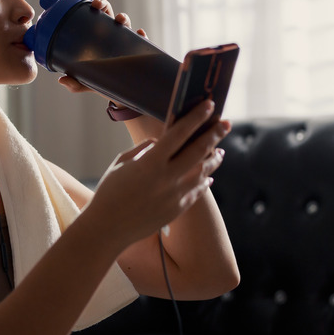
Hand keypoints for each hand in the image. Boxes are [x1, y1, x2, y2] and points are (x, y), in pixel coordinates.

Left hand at [56, 0, 148, 97]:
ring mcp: (124, 41)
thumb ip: (74, 82)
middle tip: (96, 5)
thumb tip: (62, 80)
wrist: (122, 95)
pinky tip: (139, 34)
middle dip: (102, 4)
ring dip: (123, 17)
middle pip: (106, 12)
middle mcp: (110, 34)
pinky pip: (141, 41)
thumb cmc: (101, 81)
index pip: (88, 15)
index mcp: (95, 36)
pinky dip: (140, 36)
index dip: (79, 6)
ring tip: (120, 20)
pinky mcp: (137, 51)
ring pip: (124, 23)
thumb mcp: (86, 82)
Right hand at [86, 100, 229, 246]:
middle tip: (226, 123)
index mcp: (150, 163)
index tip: (209, 105)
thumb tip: (159, 142)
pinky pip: (197, 192)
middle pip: (198, 151)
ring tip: (220, 151)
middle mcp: (166, 178)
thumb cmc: (109, 192)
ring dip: (213, 159)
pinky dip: (204, 181)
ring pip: (203, 172)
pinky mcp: (177, 210)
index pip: (179, 133)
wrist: (107, 228)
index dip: (195, 118)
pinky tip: (208, 176)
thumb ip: (142, 149)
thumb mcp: (121, 164)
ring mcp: (175, 196)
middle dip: (214, 134)